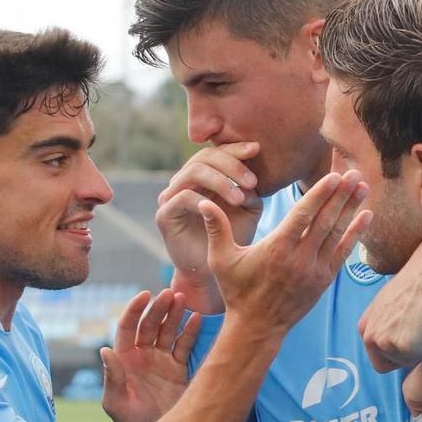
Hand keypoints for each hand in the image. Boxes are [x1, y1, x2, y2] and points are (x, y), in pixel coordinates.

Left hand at [99, 290, 197, 421]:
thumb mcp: (116, 402)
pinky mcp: (178, 368)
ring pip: (168, 331)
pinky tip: (196, 318)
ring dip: (174, 314)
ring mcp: (161, 360)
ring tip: (183, 299)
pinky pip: (184, 345)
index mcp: (124, 358)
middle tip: (170, 294)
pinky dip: (190, 331)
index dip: (135, 310)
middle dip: (159, 308)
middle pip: (150, 324)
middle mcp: (142, 355)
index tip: (145, 295)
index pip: (128, 327)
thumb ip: (112, 377)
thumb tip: (104, 350)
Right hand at [156, 144, 262, 312]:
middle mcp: (185, 182)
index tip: (256, 149)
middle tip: (252, 181)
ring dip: (220, 181)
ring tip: (240, 196)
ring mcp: (172, 196)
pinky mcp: (164, 214)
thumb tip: (252, 178)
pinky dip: (204, 199)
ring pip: (193, 172)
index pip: (216, 153)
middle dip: (230, 164)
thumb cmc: (233, 238)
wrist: (213, 272)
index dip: (235, 149)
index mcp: (204, 177)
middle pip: (203, 157)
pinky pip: (183, 196)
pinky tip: (222, 209)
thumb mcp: (250, 209)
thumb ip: (251, 190)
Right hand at [205, 171, 369, 338]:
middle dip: (342, 195)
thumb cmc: (237, 291)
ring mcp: (314, 270)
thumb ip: (217, 229)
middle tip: (355, 172)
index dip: (321, 194)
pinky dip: (355, 234)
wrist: (257, 327)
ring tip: (364, 186)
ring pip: (337, 234)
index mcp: (277, 248)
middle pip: (326, 220)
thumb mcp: (221, 261)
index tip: (335, 176)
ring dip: (352, 209)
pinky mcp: (324, 280)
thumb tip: (203, 202)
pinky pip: (343, 253)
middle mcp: (299, 258)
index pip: (303, 215)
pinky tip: (366, 216)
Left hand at [357, 235, 421, 372]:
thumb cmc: (418, 282)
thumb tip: (402, 337)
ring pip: (411, 362)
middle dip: (410, 353)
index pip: (380, 360)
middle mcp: (370, 337)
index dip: (399, 353)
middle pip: (392, 364)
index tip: (412, 337)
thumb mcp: (391, 305)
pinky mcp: (405, 346)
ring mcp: (386, 342)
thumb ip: (388, 326)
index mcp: (365, 328)